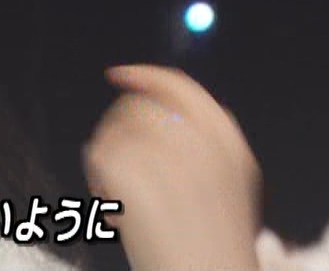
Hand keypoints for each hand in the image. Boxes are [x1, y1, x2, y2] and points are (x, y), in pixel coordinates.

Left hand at [84, 65, 261, 270]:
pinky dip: (97, 181)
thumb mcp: (232, 191)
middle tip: (122, 174)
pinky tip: (116, 213)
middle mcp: (199, 142)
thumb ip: (205, 148)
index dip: (145, 76)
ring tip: (125, 203)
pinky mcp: (132, 175)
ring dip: (109, 161)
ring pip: (112, 132)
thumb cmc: (214, 253)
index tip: (118, 75)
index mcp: (228, 143)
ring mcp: (165, 156)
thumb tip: (157, 112)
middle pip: (137, 107)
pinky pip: (97, 156)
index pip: (180, 87)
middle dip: (120, 133)